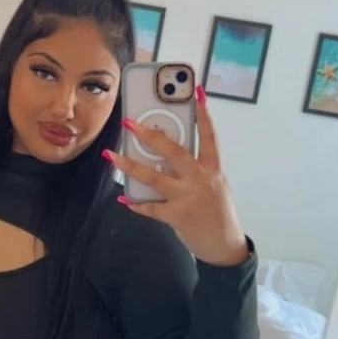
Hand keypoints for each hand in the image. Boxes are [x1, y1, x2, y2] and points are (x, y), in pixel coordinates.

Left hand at [102, 85, 249, 266]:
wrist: (225, 246)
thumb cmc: (218, 214)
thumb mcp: (214, 187)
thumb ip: (195, 171)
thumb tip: (166, 159)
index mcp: (213, 169)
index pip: (209, 136)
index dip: (203, 114)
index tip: (196, 92)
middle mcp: (201, 180)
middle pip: (173, 151)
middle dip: (150, 135)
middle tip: (130, 123)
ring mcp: (188, 198)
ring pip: (153, 177)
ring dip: (129, 166)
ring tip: (112, 156)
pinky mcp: (177, 216)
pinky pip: (151, 208)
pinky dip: (136, 204)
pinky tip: (124, 199)